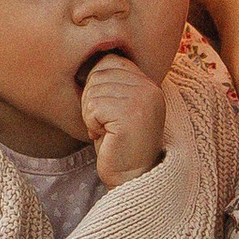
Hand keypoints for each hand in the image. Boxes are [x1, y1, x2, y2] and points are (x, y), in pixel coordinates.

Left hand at [80, 52, 165, 187]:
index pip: (110, 61)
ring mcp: (142, 101)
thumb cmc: (118, 144)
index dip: (97, 84)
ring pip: (93, 91)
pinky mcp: (130, 116)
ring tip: (107, 131)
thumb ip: (113, 83)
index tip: (105, 110)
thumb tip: (89, 59)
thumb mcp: (119, 107)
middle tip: (105, 124)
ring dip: (91, 115)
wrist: (131, 178)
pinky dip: (91, 125)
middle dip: (92, 100)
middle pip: (99, 73)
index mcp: (149, 84)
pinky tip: (105, 137)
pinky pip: (93, 107)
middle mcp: (149, 88)